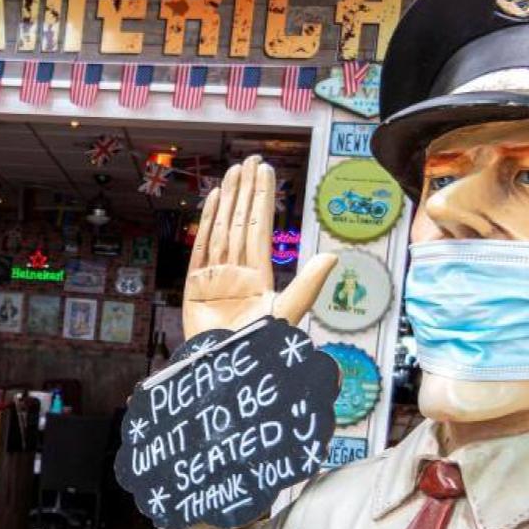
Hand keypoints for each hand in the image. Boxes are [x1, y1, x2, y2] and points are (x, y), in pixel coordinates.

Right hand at [184, 155, 336, 338]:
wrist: (227, 368)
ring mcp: (215, 276)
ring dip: (228, 199)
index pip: (261, 228)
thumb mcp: (288, 312)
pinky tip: (214, 199)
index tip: (265, 173)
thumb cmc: (259, 346)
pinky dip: (206, 222)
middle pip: (241, 222)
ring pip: (223, 229)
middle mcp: (238, 271)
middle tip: (250, 161)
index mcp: (260, 276)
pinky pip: (201, 247)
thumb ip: (308, 284)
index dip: (263, 200)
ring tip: (233, 171)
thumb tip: (333, 256)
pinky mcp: (195, 285)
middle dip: (246, 192)